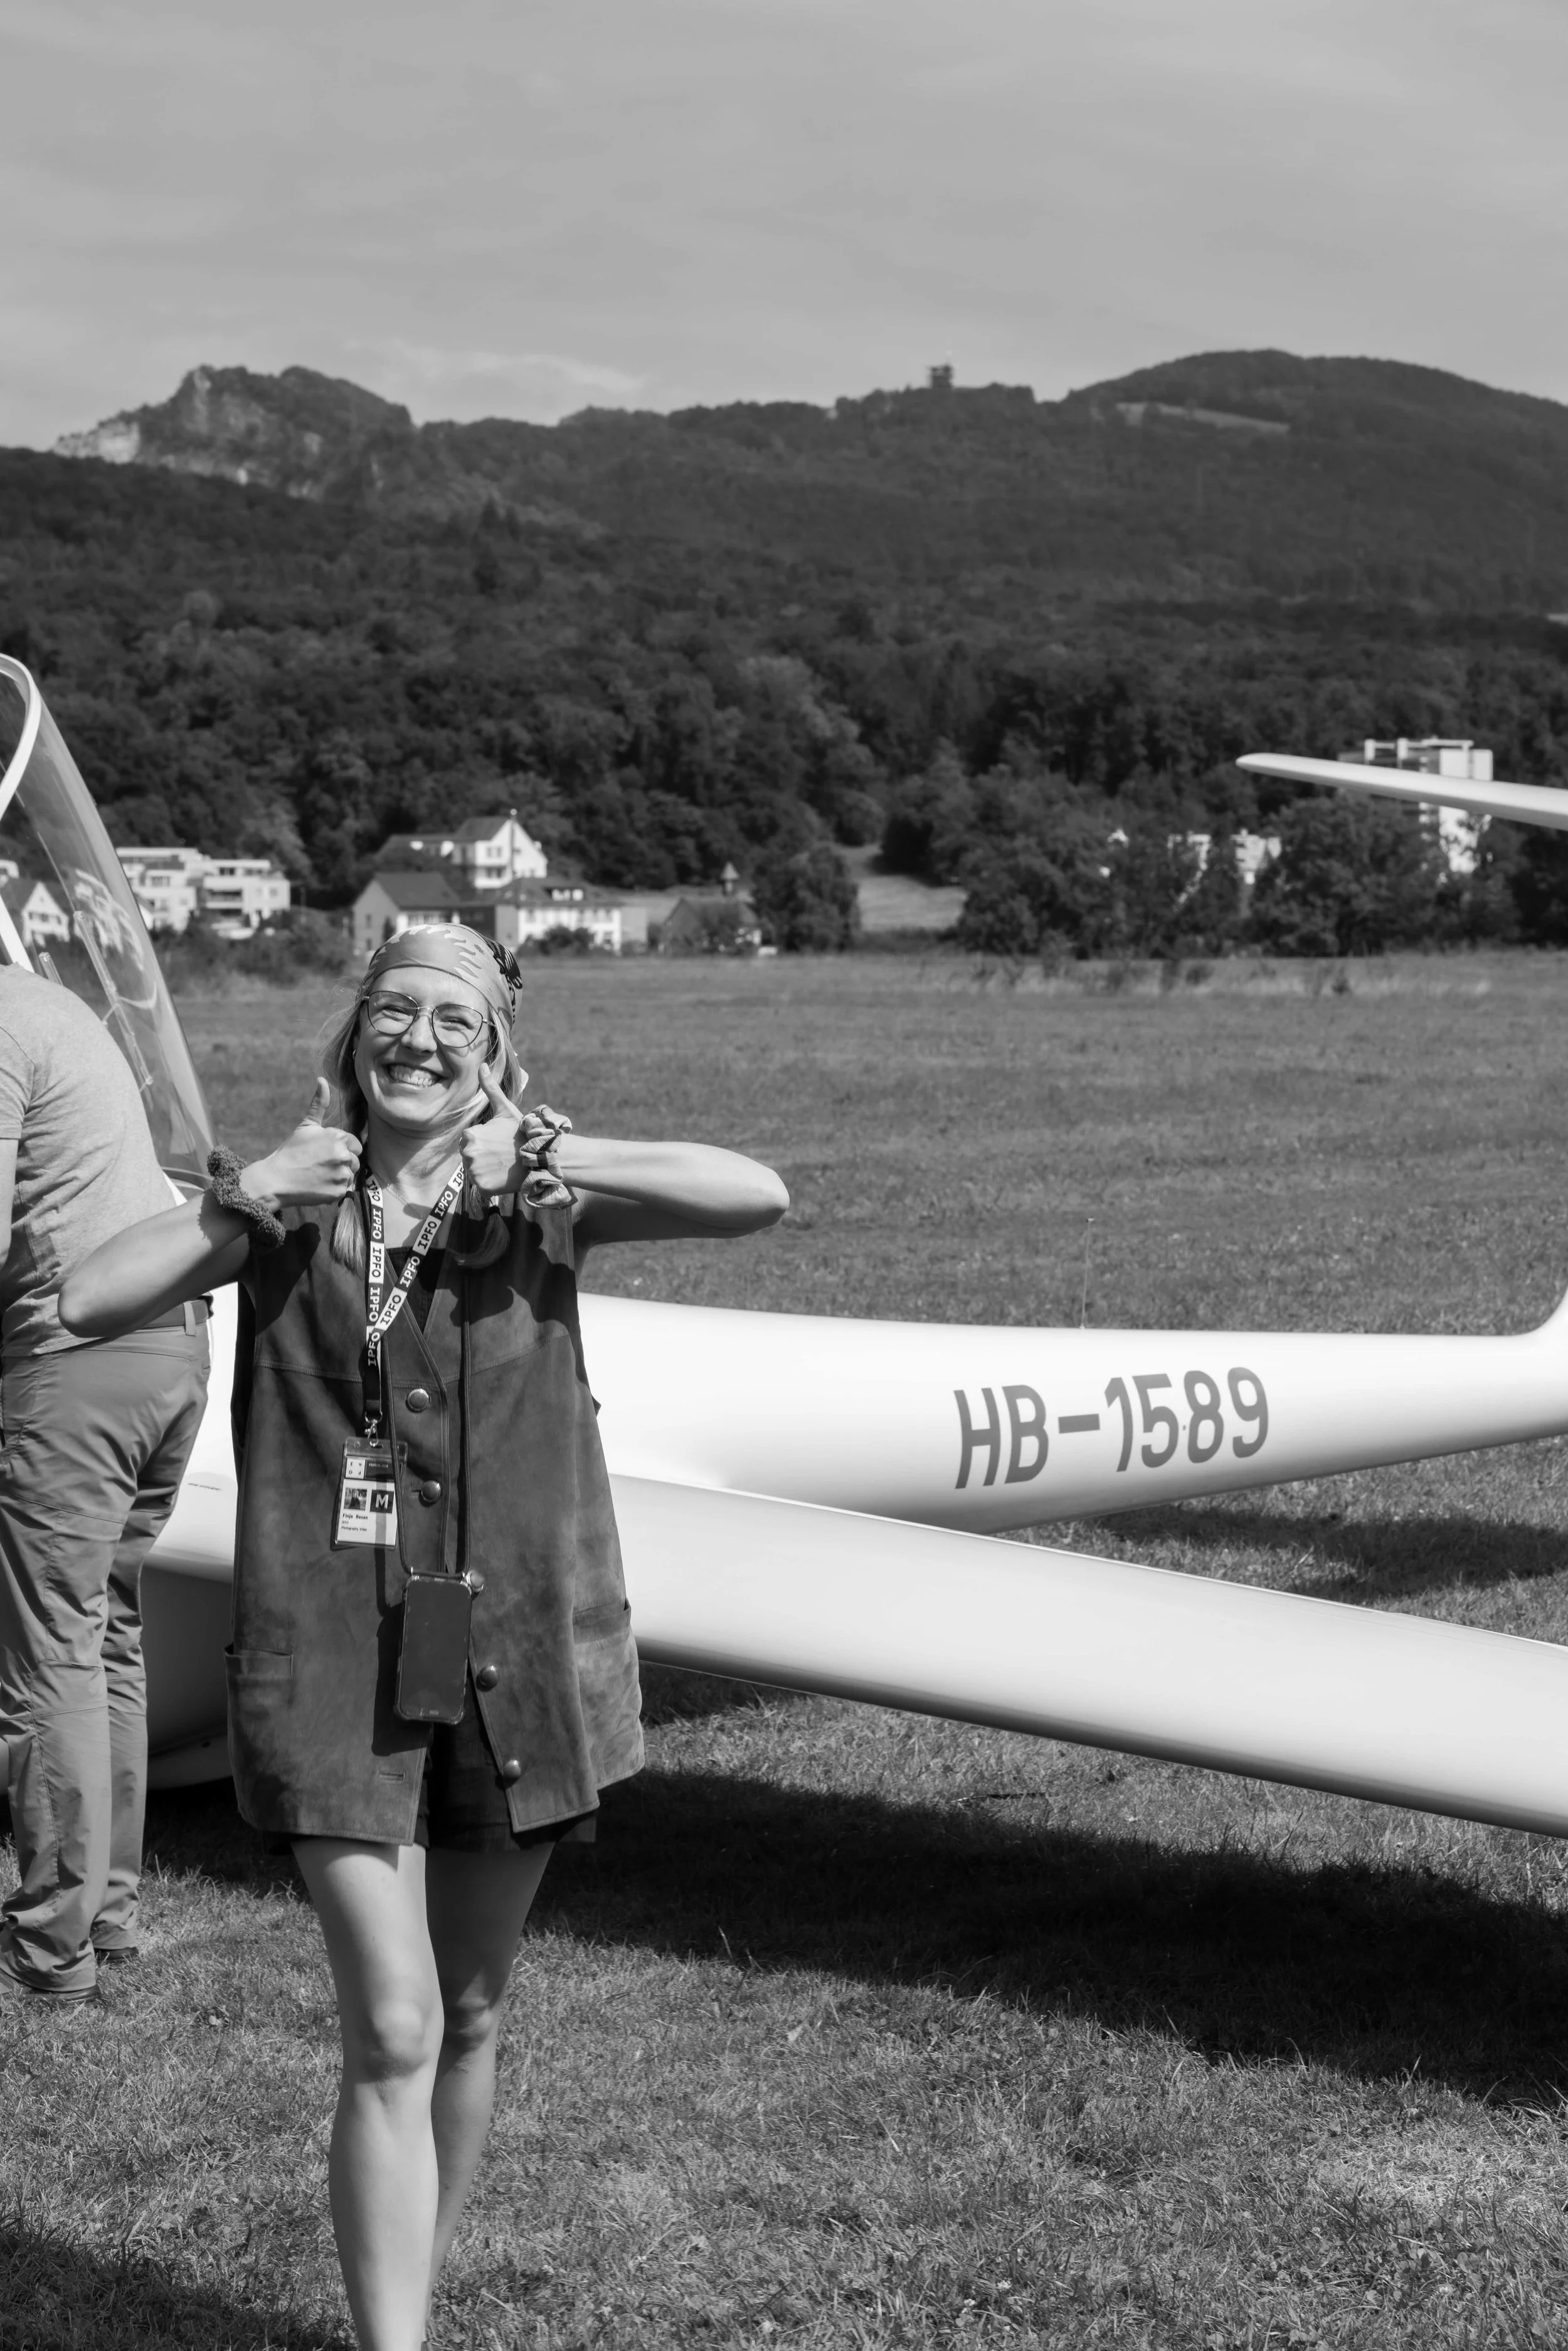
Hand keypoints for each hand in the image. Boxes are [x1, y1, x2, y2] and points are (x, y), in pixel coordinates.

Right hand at [243, 1078, 361, 1209]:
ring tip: (319, 1175)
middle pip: (355, 1160)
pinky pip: (345, 1190)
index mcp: (338, 1138)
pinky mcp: (338, 1192)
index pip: (355, 1144)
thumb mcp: (306, 1126)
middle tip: (321, 1165)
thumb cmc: (291, 1151)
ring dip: (339, 1176)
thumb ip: (319, 1104)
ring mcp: (341, 1175)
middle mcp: (343, 1156)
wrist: (276, 1179)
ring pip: (351, 1175)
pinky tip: (318, 1185)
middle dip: (342, 1162)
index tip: (325, 1153)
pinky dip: (334, 1189)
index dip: (342, 1148)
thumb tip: (322, 1080)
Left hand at [461, 1066, 532, 1196]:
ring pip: (474, 1171)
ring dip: (485, 1169)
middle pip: (469, 1156)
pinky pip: (481, 1186)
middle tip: (500, 1154)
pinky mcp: (483, 1187)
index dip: (483, 1141)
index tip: (497, 1141)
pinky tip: (502, 1176)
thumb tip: (481, 1065)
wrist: (539, 1156)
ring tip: (502, 1164)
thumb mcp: (505, 1109)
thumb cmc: (521, 1132)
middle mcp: (469, 1154)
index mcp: (470, 1135)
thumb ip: (490, 1088)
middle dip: (482, 1155)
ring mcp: (475, 1172)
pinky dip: (490, 1183)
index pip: (468, 1141)